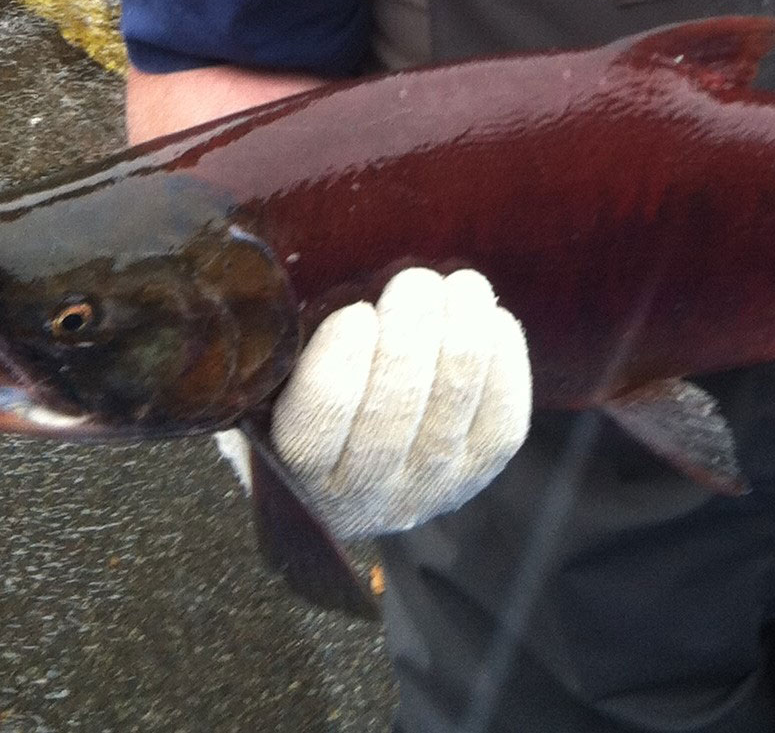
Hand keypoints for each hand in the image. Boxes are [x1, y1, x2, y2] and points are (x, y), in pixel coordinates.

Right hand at [268, 267, 530, 539]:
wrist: (357, 470)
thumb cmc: (304, 399)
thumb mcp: (269, 384)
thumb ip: (276, 348)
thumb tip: (300, 281)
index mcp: (296, 469)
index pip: (320, 416)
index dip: (343, 358)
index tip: (355, 312)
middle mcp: (363, 493)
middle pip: (396, 403)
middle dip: (412, 327)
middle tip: (415, 281)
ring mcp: (427, 486)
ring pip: (454, 399)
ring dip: (463, 329)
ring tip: (460, 285)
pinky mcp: (479, 470)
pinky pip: (504, 415)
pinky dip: (504, 358)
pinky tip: (492, 320)